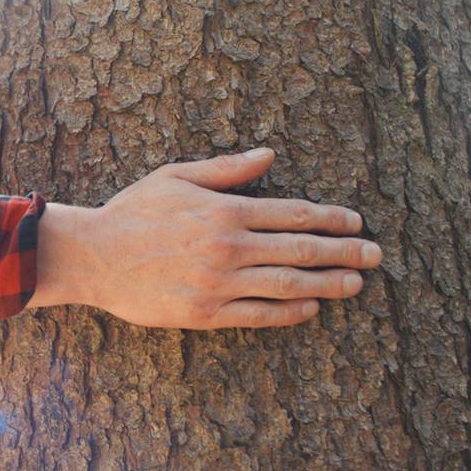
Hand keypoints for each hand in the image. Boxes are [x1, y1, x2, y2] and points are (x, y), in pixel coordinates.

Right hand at [26, 147, 382, 328]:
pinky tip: (311, 308)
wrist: (94, 256)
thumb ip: (226, 169)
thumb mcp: (176, 176)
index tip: (355, 221)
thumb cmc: (133, 211)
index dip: (330, 218)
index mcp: (225, 211)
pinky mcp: (205, 313)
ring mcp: (219, 284)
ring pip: (288, 285)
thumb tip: (269, 155)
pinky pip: (259, 315)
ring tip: (355, 285)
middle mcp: (229, 248)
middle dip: (345, 252)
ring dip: (328, 285)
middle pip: (302, 251)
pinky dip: (290, 312)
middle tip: (376, 255)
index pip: (293, 215)